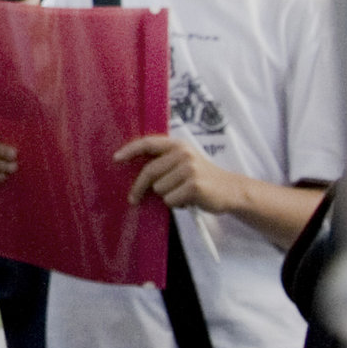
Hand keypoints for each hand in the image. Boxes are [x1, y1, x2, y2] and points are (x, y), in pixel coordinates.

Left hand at [115, 133, 234, 212]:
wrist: (231, 190)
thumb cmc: (201, 178)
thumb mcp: (184, 162)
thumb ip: (164, 162)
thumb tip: (134, 172)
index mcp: (178, 145)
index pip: (148, 143)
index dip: (130, 150)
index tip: (116, 159)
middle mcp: (184, 153)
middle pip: (149, 171)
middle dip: (139, 188)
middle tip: (133, 199)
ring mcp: (190, 169)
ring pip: (159, 189)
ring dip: (167, 196)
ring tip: (183, 194)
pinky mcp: (194, 185)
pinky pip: (170, 200)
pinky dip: (176, 204)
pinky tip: (189, 200)